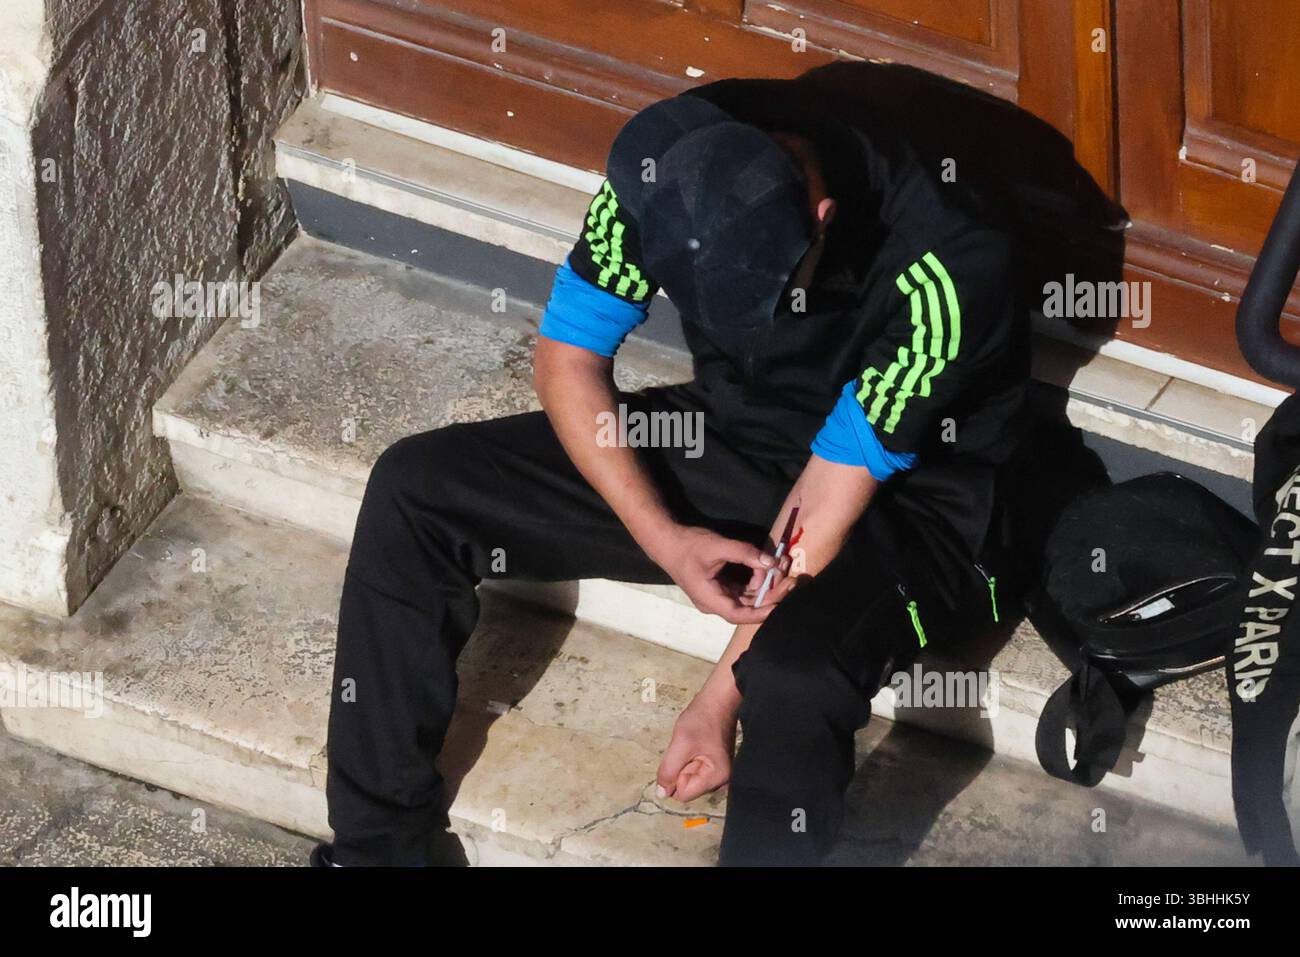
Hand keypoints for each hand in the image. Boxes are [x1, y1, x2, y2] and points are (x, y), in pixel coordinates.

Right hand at [646, 525, 783, 623]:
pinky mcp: (722, 588)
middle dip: (770, 593)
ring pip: (748, 597)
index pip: (739, 614)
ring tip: (783, 566)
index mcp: (710, 599)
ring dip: (766, 584)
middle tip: (791, 579)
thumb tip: (771, 562)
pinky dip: (758, 579)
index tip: (780, 604)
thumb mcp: (717, 546)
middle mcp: (715, 603)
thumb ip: (745, 553)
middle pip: (748, 606)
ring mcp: (719, 596)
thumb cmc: (688, 546)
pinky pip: (744, 588)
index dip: (761, 612)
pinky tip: (770, 565)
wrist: (667, 542)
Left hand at [656, 699, 736, 802]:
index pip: (683, 794)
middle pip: (687, 787)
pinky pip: (694, 769)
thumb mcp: (680, 744)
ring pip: (689, 778)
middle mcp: (721, 781)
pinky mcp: (716, 765)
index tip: (681, 756)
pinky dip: (690, 759)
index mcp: (716, 778)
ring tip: (693, 744)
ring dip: (684, 763)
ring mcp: (719, 773)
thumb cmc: (702, 719)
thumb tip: (661, 794)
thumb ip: (668, 771)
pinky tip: (696, 745)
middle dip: (681, 769)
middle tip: (688, 748)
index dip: (675, 777)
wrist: (718, 700)